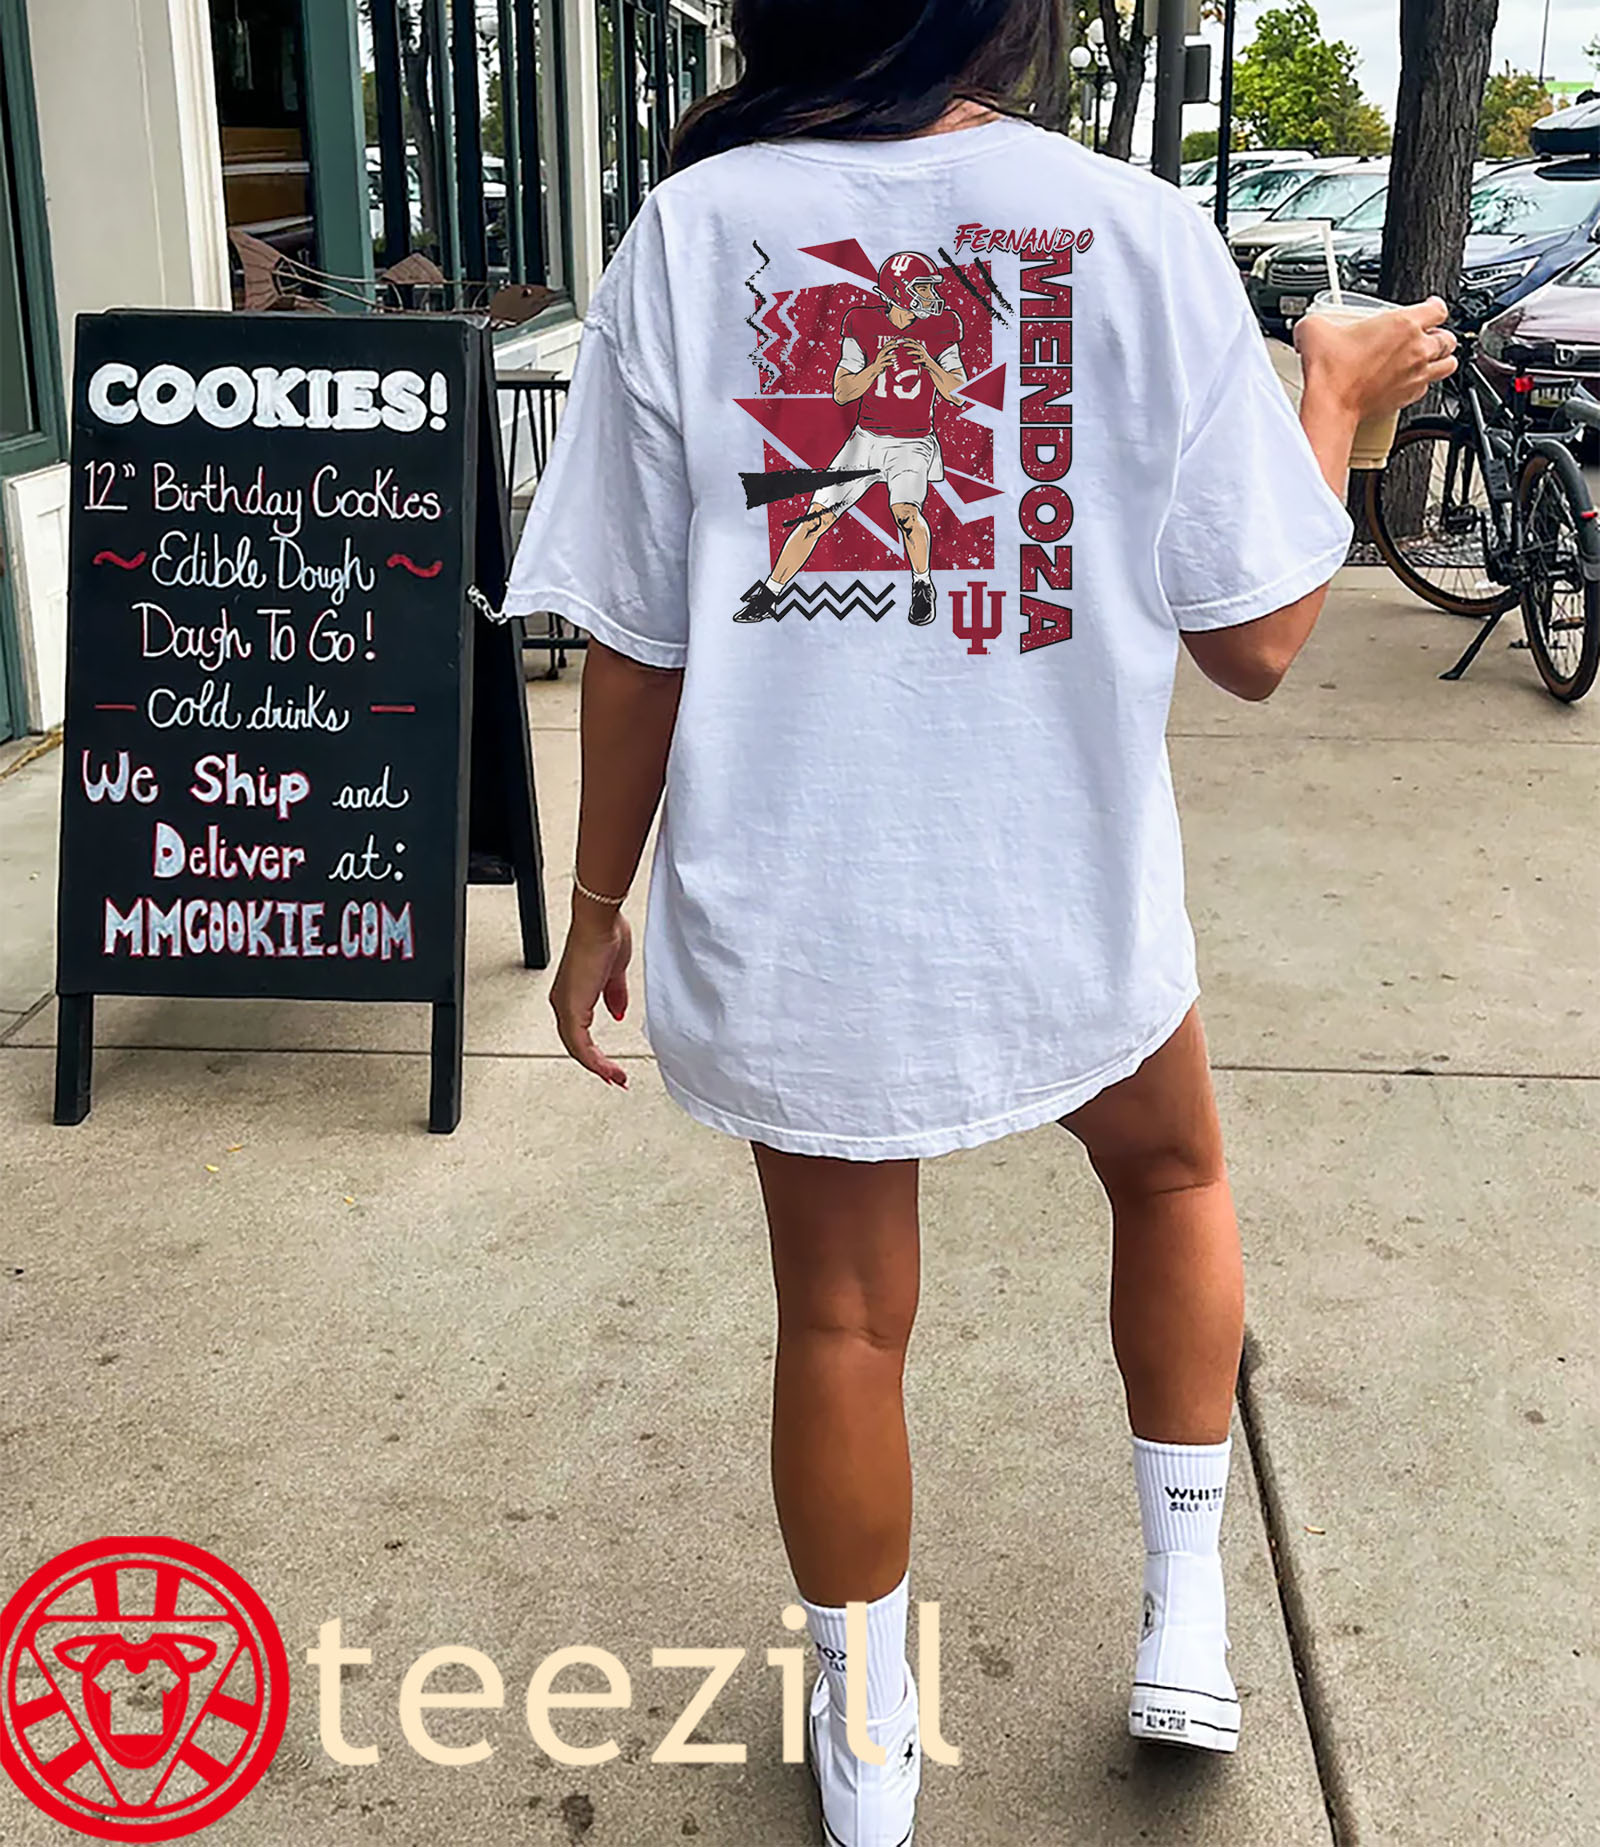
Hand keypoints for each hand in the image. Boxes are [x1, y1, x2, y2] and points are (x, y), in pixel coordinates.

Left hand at [549, 906, 632, 1086]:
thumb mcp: (614, 974)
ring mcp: (566, 1005)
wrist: (599, 922)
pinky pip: (580, 1043)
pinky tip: (607, 1069)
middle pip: (576, 1045)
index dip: (594, 1053)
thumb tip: (618, 1013)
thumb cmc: (604, 936)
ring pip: (577, 1048)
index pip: (579, 1033)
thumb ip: (615, 996)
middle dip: (597, 1066)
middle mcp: (564, 1002)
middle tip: (615, 1079)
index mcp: (572, 994)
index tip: (611, 1066)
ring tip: (616, 1078)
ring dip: (598, 1067)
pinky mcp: (571, 1007)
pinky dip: (594, 1060)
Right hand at [867, 342, 900, 376]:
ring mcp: (881, 360)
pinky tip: (893, 363)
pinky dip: (889, 363)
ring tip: (896, 356)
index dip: (890, 342)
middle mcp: (881, 354)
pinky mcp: (881, 365)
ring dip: (891, 356)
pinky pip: (885, 364)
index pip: (886, 345)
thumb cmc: (882, 360)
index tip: (895, 340)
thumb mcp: (884, 354)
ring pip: (886, 357)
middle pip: (886, 349)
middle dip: (892, 346)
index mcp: (882, 351)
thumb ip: (889, 350)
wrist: (875, 368)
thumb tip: (897, 346)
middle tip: (897, 345)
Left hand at [897, 339, 932, 368]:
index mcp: (919, 347)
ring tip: (907, 353)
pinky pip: (920, 360)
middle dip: (909, 344)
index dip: (908, 339)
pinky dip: (917, 361)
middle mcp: (921, 350)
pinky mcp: (924, 360)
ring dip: (912, 352)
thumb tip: (904, 347)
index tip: (903, 338)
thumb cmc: (922, 358)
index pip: (913, 341)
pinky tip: (913, 361)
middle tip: (903, 345)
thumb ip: (913, 349)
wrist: (930, 364)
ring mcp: (923, 355)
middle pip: (915, 346)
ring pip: (917, 352)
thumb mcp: (918, 352)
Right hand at [1294, 297, 1457, 419]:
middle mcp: (1417, 349)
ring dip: (1441, 359)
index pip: (1438, 308)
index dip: (1434, 306)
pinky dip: (1424, 383)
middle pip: (1448, 337)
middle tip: (1426, 336)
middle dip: (1439, 335)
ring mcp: (1417, 375)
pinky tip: (1410, 380)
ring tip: (1430, 358)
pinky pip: (1428, 388)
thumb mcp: (1316, 329)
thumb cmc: (1331, 370)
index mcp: (1404, 324)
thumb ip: (1318, 320)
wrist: (1331, 404)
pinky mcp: (1409, 397)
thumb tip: (1310, 325)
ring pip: (1448, 363)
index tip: (1429, 307)